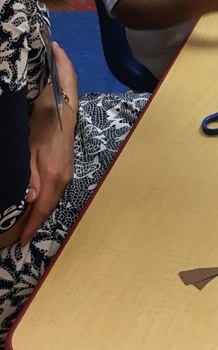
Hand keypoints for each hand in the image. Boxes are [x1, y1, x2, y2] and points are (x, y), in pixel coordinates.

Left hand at [21, 43, 78, 245]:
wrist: (62, 106)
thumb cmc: (41, 126)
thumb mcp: (27, 150)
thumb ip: (29, 176)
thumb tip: (29, 200)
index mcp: (53, 177)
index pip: (41, 209)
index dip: (31, 227)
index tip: (21, 243)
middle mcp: (64, 179)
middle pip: (48, 207)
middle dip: (34, 224)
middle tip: (18, 239)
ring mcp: (67, 173)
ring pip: (51, 200)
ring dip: (39, 214)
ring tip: (26, 226)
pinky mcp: (66, 168)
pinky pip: (55, 191)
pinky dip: (44, 202)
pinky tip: (36, 204)